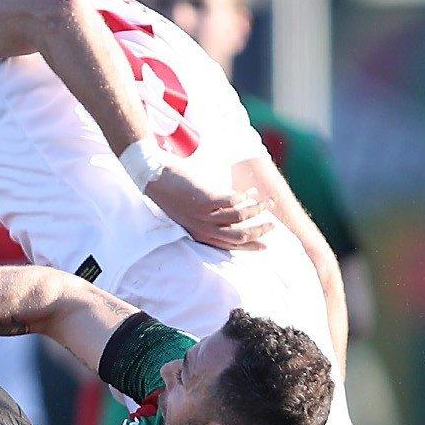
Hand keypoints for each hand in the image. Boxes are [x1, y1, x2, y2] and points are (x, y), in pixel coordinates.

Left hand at [144, 165, 271, 251]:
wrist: (153, 178)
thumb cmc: (172, 193)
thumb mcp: (190, 212)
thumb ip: (210, 216)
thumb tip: (236, 210)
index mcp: (200, 234)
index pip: (231, 245)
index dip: (251, 246)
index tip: (266, 245)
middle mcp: (202, 229)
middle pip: (239, 236)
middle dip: (259, 230)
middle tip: (272, 224)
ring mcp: (202, 216)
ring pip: (239, 218)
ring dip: (256, 210)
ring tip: (265, 201)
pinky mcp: (202, 201)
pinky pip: (230, 202)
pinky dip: (242, 198)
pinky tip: (246, 192)